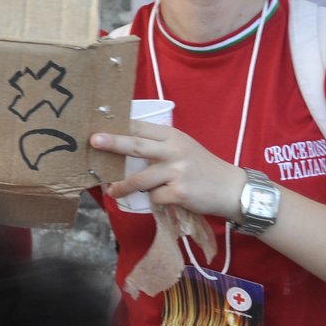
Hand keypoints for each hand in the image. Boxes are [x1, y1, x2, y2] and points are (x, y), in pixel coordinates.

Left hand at [92, 121, 246, 221]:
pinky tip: (165, 198)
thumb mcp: (184, 148)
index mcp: (173, 136)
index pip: (142, 127)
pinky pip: (155, 197)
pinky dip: (155, 199)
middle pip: (137, 146)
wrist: (232, 189)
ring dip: (122, 187)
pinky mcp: (180, 192)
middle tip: (94, 141)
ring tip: (112, 191)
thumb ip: (161, 145)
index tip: (100, 125)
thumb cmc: (203, 168)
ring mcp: (177, 172)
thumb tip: (125, 145)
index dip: (120, 126)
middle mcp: (175, 151)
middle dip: (113, 143)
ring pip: (140, 179)